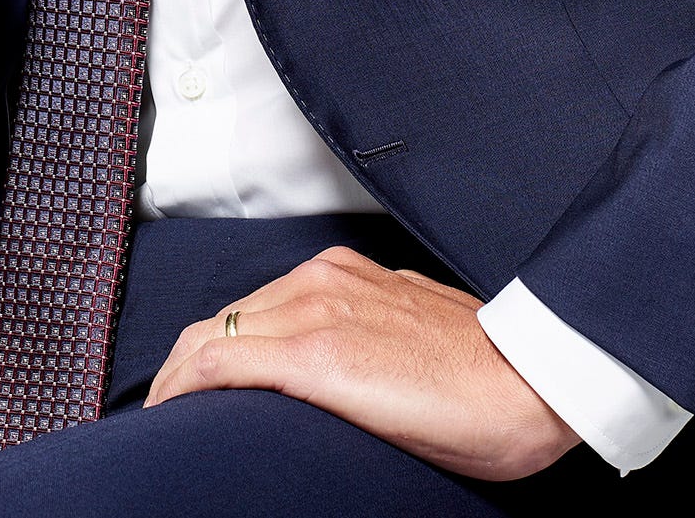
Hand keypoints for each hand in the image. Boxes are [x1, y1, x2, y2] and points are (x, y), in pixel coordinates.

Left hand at [143, 245, 580, 480]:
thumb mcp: (412, 335)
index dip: (213, 349)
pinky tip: (173, 413)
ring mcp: (318, 312)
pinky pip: (225, 362)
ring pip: (213, 336)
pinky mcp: (318, 355)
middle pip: (222, 320)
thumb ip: (368, 335)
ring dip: (178, 378)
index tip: (196, 387)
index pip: (253, 308)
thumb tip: (346, 370)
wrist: (530, 381)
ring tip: (164, 420)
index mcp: (344, 274)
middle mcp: (322, 281)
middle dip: (184, 366)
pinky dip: (188, 386)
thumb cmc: (486, 373)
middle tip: (168, 411)